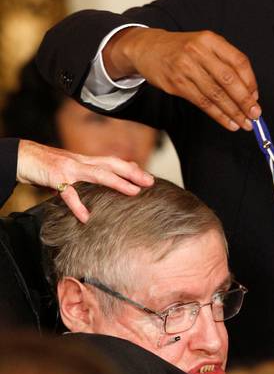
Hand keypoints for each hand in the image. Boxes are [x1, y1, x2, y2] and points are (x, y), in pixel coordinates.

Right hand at [16, 140, 153, 222]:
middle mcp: (81, 162)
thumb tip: (104, 185)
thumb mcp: (72, 168)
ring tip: (133, 192)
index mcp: (86, 160)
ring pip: (98, 174)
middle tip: (150, 183)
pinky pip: (68, 193)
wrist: (24, 156)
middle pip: (112, 165)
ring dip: (117, 182)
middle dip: (133, 173)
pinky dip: (77, 205)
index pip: (114, 162)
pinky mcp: (55, 177)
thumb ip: (87, 175)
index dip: (132, 169)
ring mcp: (69, 168)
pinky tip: (86, 217)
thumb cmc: (49, 165)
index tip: (149, 178)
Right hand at [104, 27, 260, 131]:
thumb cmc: (183, 49)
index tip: (256, 97)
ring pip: (216, 94)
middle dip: (245, 100)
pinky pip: (202, 103)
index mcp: (210, 39)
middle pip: (228, 80)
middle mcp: (198, 52)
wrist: (147, 48)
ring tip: (244, 123)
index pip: (238, 61)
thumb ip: (226, 62)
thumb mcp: (205, 45)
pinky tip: (228, 122)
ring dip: (233, 112)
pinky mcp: (176, 84)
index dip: (251, 81)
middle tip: (255, 114)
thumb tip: (249, 91)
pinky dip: (218, 115)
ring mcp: (185, 68)